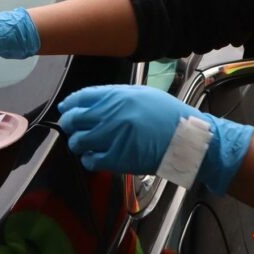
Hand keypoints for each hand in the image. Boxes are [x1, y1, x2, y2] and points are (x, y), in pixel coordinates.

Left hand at [58, 85, 253, 193]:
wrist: (186, 137)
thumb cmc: (167, 115)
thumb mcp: (142, 94)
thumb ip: (116, 96)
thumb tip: (94, 101)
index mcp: (117, 96)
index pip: (81, 97)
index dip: (70, 103)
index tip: (67, 107)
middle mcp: (111, 115)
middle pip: (74, 119)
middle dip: (70, 123)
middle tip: (74, 127)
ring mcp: (112, 137)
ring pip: (78, 141)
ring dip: (79, 142)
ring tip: (87, 143)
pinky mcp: (117, 159)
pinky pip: (90, 160)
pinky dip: (89, 158)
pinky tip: (96, 156)